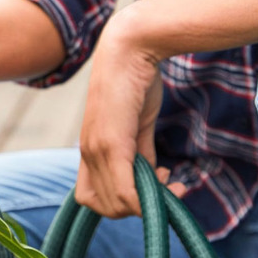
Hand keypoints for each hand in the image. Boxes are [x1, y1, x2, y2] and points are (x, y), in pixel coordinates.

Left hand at [75, 9, 185, 217]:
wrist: (129, 49)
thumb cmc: (133, 82)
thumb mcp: (136, 126)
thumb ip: (139, 155)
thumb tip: (151, 180)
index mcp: (89, 149)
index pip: (90, 198)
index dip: (119, 203)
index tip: (150, 186)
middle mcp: (88, 152)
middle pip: (104, 206)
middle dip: (135, 208)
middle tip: (165, 186)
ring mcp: (97, 148)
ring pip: (115, 203)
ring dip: (146, 203)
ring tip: (169, 180)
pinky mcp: (112, 141)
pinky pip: (125, 189)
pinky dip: (146, 198)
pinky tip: (169, 179)